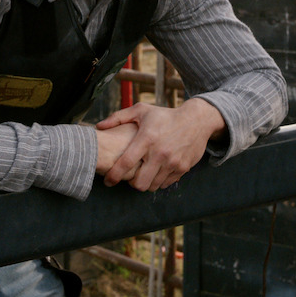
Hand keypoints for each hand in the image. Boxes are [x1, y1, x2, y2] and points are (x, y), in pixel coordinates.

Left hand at [95, 98, 225, 191]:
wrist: (196, 120)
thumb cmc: (165, 115)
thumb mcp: (141, 111)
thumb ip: (118, 118)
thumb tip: (99, 126)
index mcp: (146, 138)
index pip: (125, 163)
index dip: (113, 175)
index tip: (107, 181)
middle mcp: (160, 153)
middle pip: (139, 183)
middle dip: (130, 184)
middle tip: (129, 177)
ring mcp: (172, 162)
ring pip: (152, 186)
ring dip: (145, 183)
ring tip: (142, 174)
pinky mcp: (182, 168)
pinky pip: (165, 184)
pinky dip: (158, 181)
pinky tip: (156, 172)